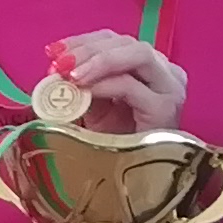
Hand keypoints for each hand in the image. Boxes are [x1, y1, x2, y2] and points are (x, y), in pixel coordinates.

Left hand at [47, 31, 187, 136]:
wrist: (136, 181)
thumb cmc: (118, 145)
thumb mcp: (96, 107)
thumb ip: (82, 84)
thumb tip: (54, 69)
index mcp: (150, 68)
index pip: (116, 40)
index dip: (83, 41)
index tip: (52, 51)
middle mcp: (166, 72)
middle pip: (126, 42)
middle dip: (87, 49)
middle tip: (58, 64)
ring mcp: (170, 88)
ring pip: (136, 54)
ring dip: (97, 61)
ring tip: (69, 74)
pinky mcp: (165, 109)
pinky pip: (131, 86)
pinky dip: (103, 84)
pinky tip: (83, 90)